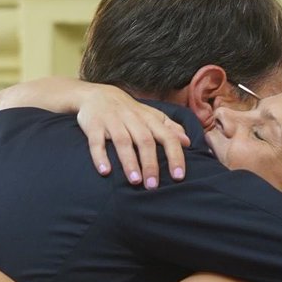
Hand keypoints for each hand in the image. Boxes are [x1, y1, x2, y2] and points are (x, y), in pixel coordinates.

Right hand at [0, 77, 190, 187]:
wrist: (96, 95)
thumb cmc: (129, 111)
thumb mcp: (150, 116)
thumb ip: (169, 128)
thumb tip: (188, 142)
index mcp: (149, 119)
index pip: (167, 137)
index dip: (174, 155)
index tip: (179, 176)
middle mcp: (132, 119)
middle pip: (145, 141)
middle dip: (150, 164)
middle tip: (153, 186)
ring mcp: (112, 121)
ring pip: (122, 141)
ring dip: (129, 162)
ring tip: (134, 182)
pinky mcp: (93, 125)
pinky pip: (96, 141)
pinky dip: (100, 156)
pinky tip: (105, 172)